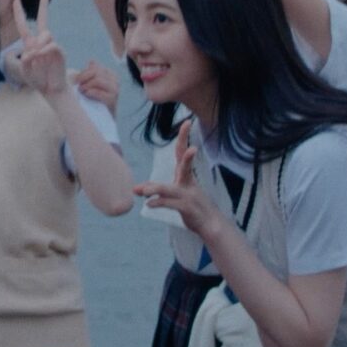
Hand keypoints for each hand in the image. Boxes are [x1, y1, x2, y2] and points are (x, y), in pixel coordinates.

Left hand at [13, 0, 67, 96]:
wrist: (51, 89)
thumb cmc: (38, 79)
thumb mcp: (25, 71)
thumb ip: (26, 60)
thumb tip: (33, 50)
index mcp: (31, 44)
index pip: (25, 26)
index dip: (20, 14)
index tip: (17, 0)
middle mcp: (42, 42)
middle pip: (43, 20)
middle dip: (44, 5)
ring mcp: (52, 46)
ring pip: (46, 33)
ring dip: (37, 45)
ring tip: (35, 58)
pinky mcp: (60, 52)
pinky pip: (52, 45)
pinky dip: (43, 51)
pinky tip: (39, 57)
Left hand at [74, 59, 119, 115]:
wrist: (100, 121)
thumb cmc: (93, 102)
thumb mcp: (91, 85)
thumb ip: (91, 73)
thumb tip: (91, 60)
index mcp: (110, 75)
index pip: (95, 67)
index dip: (83, 73)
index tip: (76, 81)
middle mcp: (115, 81)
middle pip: (96, 72)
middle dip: (83, 78)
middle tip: (78, 86)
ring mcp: (115, 91)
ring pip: (98, 80)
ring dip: (86, 85)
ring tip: (81, 91)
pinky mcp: (112, 101)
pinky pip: (99, 92)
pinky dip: (90, 92)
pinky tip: (86, 95)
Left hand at [132, 120, 222, 235]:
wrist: (210, 225)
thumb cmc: (192, 207)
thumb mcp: (176, 195)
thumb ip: (156, 190)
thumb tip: (135, 189)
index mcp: (186, 176)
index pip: (183, 153)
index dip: (184, 137)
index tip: (187, 122)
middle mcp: (188, 183)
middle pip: (185, 164)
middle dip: (188, 153)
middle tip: (192, 146)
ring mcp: (189, 196)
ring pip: (170, 189)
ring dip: (156, 189)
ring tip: (142, 191)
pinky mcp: (187, 209)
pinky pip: (171, 204)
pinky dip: (159, 203)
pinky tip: (149, 204)